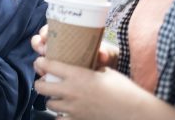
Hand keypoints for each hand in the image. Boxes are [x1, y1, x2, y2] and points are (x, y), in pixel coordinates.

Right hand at [32, 25, 118, 69]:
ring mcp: (57, 59)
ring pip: (41, 56)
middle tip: (43, 49)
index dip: (45, 31)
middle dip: (38, 43)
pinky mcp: (57, 72)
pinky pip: (45, 70)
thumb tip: (103, 55)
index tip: (45, 36)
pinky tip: (44, 76)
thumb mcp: (106, 53)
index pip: (52, 29)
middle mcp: (60, 45)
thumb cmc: (105, 57)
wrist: (109, 71)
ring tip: (41, 66)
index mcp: (69, 35)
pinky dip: (42, 72)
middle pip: (42, 40)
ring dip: (38, 60)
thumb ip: (105, 53)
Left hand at [33, 57, 174, 119]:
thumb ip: (89, 68)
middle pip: (41, 86)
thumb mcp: (105, 71)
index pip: (49, 65)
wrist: (134, 112)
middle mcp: (71, 92)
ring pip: (49, 104)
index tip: (41, 61)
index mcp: (77, 75)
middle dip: (40, 82)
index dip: (41, 62)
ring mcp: (73, 108)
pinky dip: (60, 116)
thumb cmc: (123, 89)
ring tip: (57, 96)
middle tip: (44, 79)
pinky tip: (66, 112)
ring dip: (51, 99)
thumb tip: (82, 63)